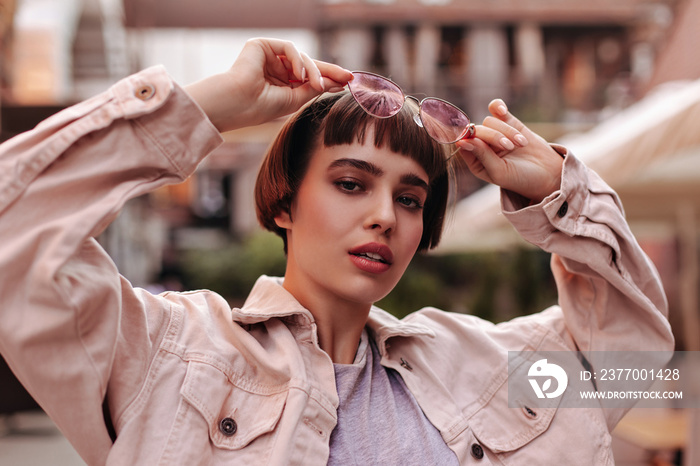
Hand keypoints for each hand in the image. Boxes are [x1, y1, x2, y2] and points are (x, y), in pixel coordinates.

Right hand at [185, 38, 352, 132]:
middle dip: (329, 70)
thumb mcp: (295, 99)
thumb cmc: (261, 107)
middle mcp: (275, 69)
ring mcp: (268, 57)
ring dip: (314, 71)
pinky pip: (289, 48)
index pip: (308, 78)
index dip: (328, 79)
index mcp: (281, 83)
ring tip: (317, 85)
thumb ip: (314, 89)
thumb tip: (337, 82)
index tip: (347, 82)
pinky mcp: (261, 45)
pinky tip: (299, 75)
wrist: (238, 104)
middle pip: (308, 65)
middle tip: (347, 76)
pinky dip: (298, 60)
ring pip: (301, 58)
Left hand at [455, 100, 563, 202]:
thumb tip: (462, 141)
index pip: (464, 144)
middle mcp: (482, 146)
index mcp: (475, 161)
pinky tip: (502, 111)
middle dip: (494, 137)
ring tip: (521, 144)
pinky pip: (496, 109)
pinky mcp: (509, 122)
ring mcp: (495, 133)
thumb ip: (482, 155)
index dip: (470, 139)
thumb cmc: (521, 178)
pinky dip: (497, 106)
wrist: (549, 174)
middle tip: (510, 147)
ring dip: (507, 131)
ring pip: (490, 121)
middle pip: (478, 131)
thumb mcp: (499, 172)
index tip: (480, 141)